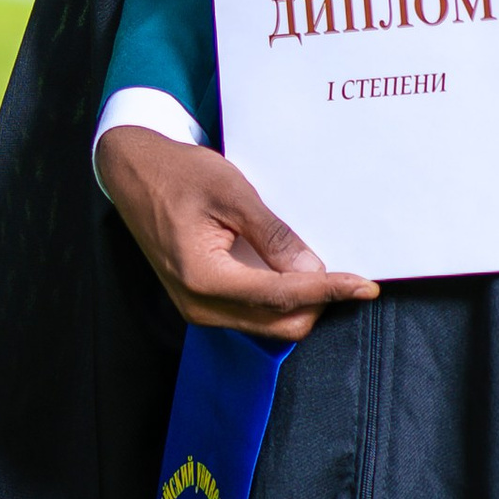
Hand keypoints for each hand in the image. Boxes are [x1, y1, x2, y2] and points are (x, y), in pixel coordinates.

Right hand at [97, 128, 378, 344]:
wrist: (133, 174)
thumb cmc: (178, 174)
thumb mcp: (232, 193)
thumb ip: (272, 236)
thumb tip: (312, 269)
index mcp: (203, 277)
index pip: (282, 296)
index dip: (329, 291)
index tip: (364, 286)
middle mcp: (200, 304)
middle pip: (281, 324)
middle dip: (319, 303)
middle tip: (346, 273)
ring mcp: (199, 308)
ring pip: (270, 324)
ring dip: (302, 303)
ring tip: (323, 270)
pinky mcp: (202, 302)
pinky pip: (254, 314)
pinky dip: (281, 299)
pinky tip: (292, 271)